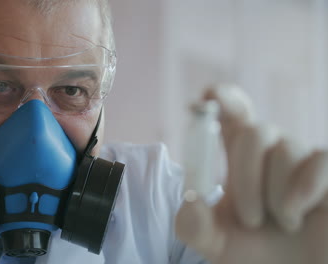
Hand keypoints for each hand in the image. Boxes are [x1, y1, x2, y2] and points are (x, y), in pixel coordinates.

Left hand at [175, 85, 327, 263]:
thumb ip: (194, 224)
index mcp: (240, 161)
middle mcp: (272, 152)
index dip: (223, 99)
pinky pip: (320, 160)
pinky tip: (299, 213)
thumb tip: (192, 199)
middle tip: (250, 220)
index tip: (207, 96)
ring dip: (276, 197)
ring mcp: (304, 159)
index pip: (233, 115)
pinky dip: (303, 189)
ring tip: (283, 223)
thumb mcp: (215, 242)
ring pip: (285, 149)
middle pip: (254, 131)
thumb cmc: (256, 255)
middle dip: (246, 176)